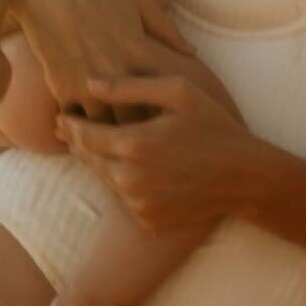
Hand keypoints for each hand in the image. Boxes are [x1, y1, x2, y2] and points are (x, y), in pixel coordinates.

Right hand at [12, 0, 194, 122]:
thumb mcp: (139, 1)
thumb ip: (168, 31)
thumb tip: (192, 54)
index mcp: (138, 51)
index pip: (163, 94)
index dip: (172, 111)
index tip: (176, 118)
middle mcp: (115, 72)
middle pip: (138, 120)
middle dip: (145, 131)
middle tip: (152, 139)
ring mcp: (87, 84)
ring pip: (107, 128)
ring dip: (114, 136)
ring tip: (122, 145)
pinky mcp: (62, 88)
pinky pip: (78, 122)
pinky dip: (84, 129)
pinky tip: (90, 133)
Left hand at [55, 69, 264, 233]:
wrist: (244, 177)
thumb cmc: (213, 125)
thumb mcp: (179, 91)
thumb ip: (131, 86)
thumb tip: (90, 83)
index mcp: (133, 145)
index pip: (84, 135)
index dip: (70, 125)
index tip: (61, 117)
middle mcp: (130, 180)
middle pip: (90, 159)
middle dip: (78, 143)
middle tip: (67, 131)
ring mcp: (139, 205)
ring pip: (107, 181)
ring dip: (102, 163)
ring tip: (98, 147)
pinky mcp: (149, 222)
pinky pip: (127, 201)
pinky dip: (126, 185)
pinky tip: (135, 171)